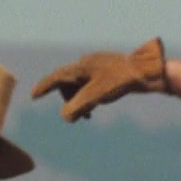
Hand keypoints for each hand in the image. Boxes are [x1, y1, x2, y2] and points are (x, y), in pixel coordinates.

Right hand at [31, 38, 166, 120]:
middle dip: (69, 101)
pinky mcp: (107, 70)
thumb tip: (65, 117)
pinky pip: (90, 83)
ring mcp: (97, 65)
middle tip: (79, 118)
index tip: (33, 96)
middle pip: (67, 83)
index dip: (44, 87)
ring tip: (88, 116)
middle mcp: (86, 63)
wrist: (148, 71)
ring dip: (79, 100)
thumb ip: (78, 107)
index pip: (57, 77)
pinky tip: (97, 105)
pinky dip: (88, 96)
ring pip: (79, 84)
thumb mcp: (97, 96)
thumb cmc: (121, 81)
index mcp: (81, 66)